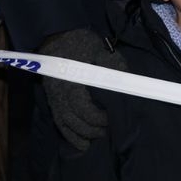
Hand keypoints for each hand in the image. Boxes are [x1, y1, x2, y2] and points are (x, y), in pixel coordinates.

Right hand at [38, 28, 127, 150]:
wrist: (57, 36)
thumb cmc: (81, 42)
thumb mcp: (101, 50)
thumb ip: (113, 66)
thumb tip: (128, 83)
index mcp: (72, 82)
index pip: (84, 109)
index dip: (99, 118)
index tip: (112, 118)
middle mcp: (60, 94)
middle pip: (76, 121)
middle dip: (94, 129)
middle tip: (110, 128)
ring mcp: (54, 99)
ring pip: (67, 125)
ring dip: (84, 134)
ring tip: (99, 136)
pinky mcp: (52, 101)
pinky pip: (59, 123)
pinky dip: (71, 136)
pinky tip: (83, 144)